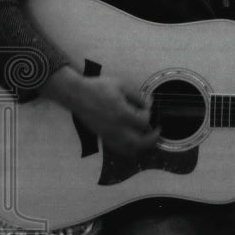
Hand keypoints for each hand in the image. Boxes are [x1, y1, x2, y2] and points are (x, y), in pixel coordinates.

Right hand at [43, 66, 158, 156]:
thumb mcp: (121, 85)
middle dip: (152, 139)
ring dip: (142, 146)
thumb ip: (137, 95)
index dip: (149, 115)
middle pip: (139, 143)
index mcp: (121, 114)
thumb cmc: (98, 88)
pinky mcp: (102, 136)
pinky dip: (129, 148)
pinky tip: (134, 141)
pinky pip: (118, 149)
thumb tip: (148, 102)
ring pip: (129, 149)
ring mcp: (108, 134)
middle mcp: (116, 128)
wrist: (77, 94)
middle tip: (158, 131)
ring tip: (149, 138)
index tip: (146, 108)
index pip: (143, 122)